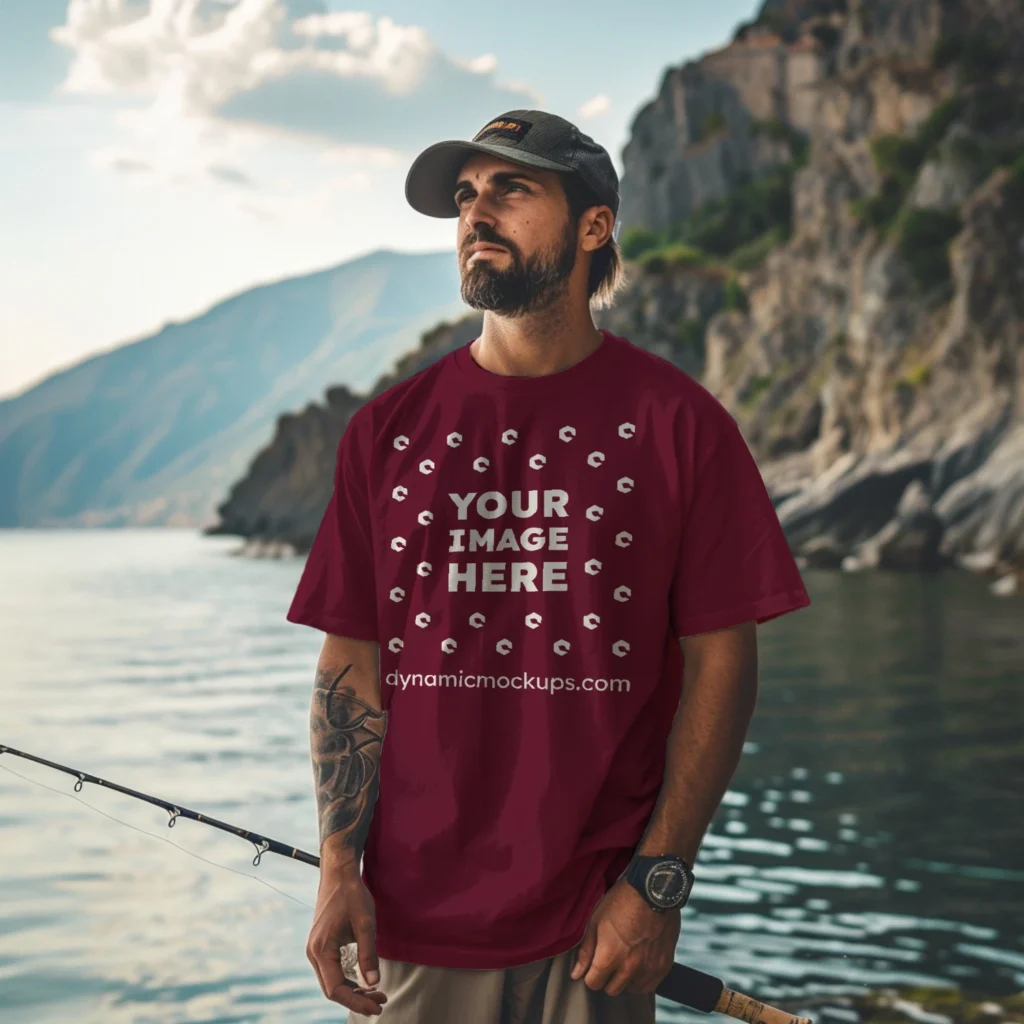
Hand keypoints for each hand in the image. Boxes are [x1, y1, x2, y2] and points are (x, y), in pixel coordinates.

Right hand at [306, 871, 387, 1016]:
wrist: (338, 873)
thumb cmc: (352, 894)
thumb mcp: (366, 923)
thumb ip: (368, 954)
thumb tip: (373, 982)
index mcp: (321, 949)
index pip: (336, 988)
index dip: (356, 1001)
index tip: (377, 1006)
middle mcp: (314, 952)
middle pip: (332, 989)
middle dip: (357, 998)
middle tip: (381, 1001)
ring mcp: (316, 949)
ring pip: (332, 981)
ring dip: (353, 990)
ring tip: (377, 993)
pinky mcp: (322, 945)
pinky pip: (332, 970)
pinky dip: (348, 979)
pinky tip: (364, 980)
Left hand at [570, 878, 680, 995]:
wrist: (653, 891)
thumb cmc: (621, 902)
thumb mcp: (596, 921)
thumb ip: (586, 951)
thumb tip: (576, 974)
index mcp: (609, 957)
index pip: (593, 984)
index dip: (591, 974)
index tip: (594, 964)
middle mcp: (629, 968)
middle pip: (612, 990)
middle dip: (607, 978)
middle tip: (610, 960)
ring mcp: (648, 969)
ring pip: (631, 989)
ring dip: (626, 979)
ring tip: (626, 959)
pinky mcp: (663, 966)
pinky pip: (649, 986)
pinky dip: (642, 979)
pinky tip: (640, 963)